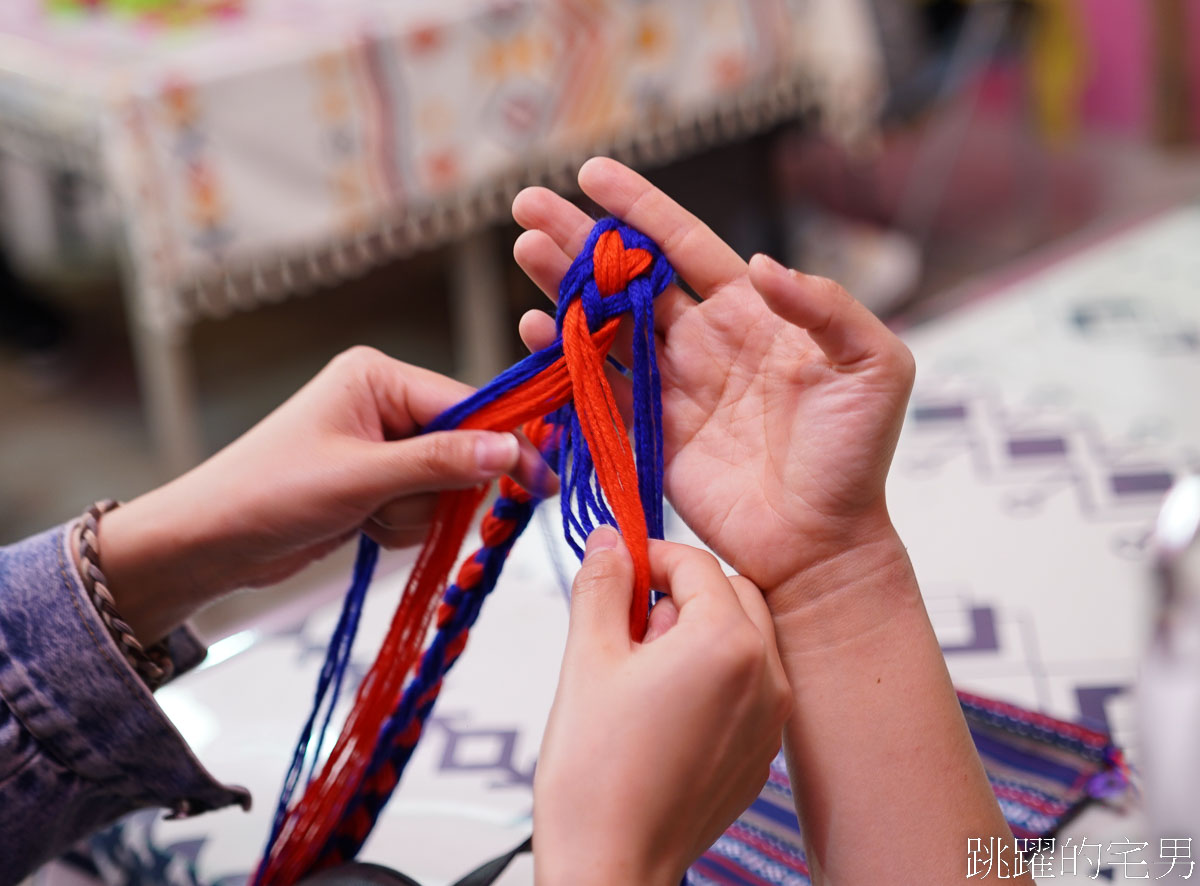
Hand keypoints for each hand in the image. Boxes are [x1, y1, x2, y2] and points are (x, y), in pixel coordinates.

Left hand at [97, 346, 552, 642]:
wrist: (207, 544)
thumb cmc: (269, 493)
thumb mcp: (362, 477)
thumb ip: (441, 462)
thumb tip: (512, 451)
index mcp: (378, 377)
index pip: (467, 404)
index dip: (502, 445)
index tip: (538, 481)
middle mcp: (383, 403)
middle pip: (462, 448)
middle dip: (438, 490)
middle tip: (395, 506)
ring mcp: (380, 445)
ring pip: (444, 486)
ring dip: (414, 514)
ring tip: (365, 518)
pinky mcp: (375, 482)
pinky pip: (420, 507)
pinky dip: (400, 527)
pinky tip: (361, 528)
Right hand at [512, 159, 914, 611]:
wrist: (825, 541)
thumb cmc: (856, 455)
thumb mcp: (874, 366)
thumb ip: (827, 306)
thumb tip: (761, 265)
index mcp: (750, 313)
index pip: (684, 245)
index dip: (639, 208)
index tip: (593, 174)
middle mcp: (702, 342)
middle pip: (627, 278)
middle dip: (579, 239)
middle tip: (528, 205)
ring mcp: (670, 388)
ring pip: (603, 325)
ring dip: (562, 288)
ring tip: (525, 251)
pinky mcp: (648, 435)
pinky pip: (597, 389)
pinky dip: (562, 359)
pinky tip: (536, 329)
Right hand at [534, 528, 790, 885]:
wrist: (611, 868)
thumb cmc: (596, 775)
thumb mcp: (587, 659)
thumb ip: (602, 586)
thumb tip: (609, 540)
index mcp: (727, 644)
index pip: (696, 563)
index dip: (649, 556)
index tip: (616, 568)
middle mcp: (767, 676)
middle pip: (733, 593)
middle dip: (681, 594)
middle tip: (627, 623)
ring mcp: (771, 719)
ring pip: (746, 638)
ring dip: (700, 631)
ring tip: (641, 670)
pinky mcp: (762, 753)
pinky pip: (749, 686)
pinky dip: (714, 675)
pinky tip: (663, 707)